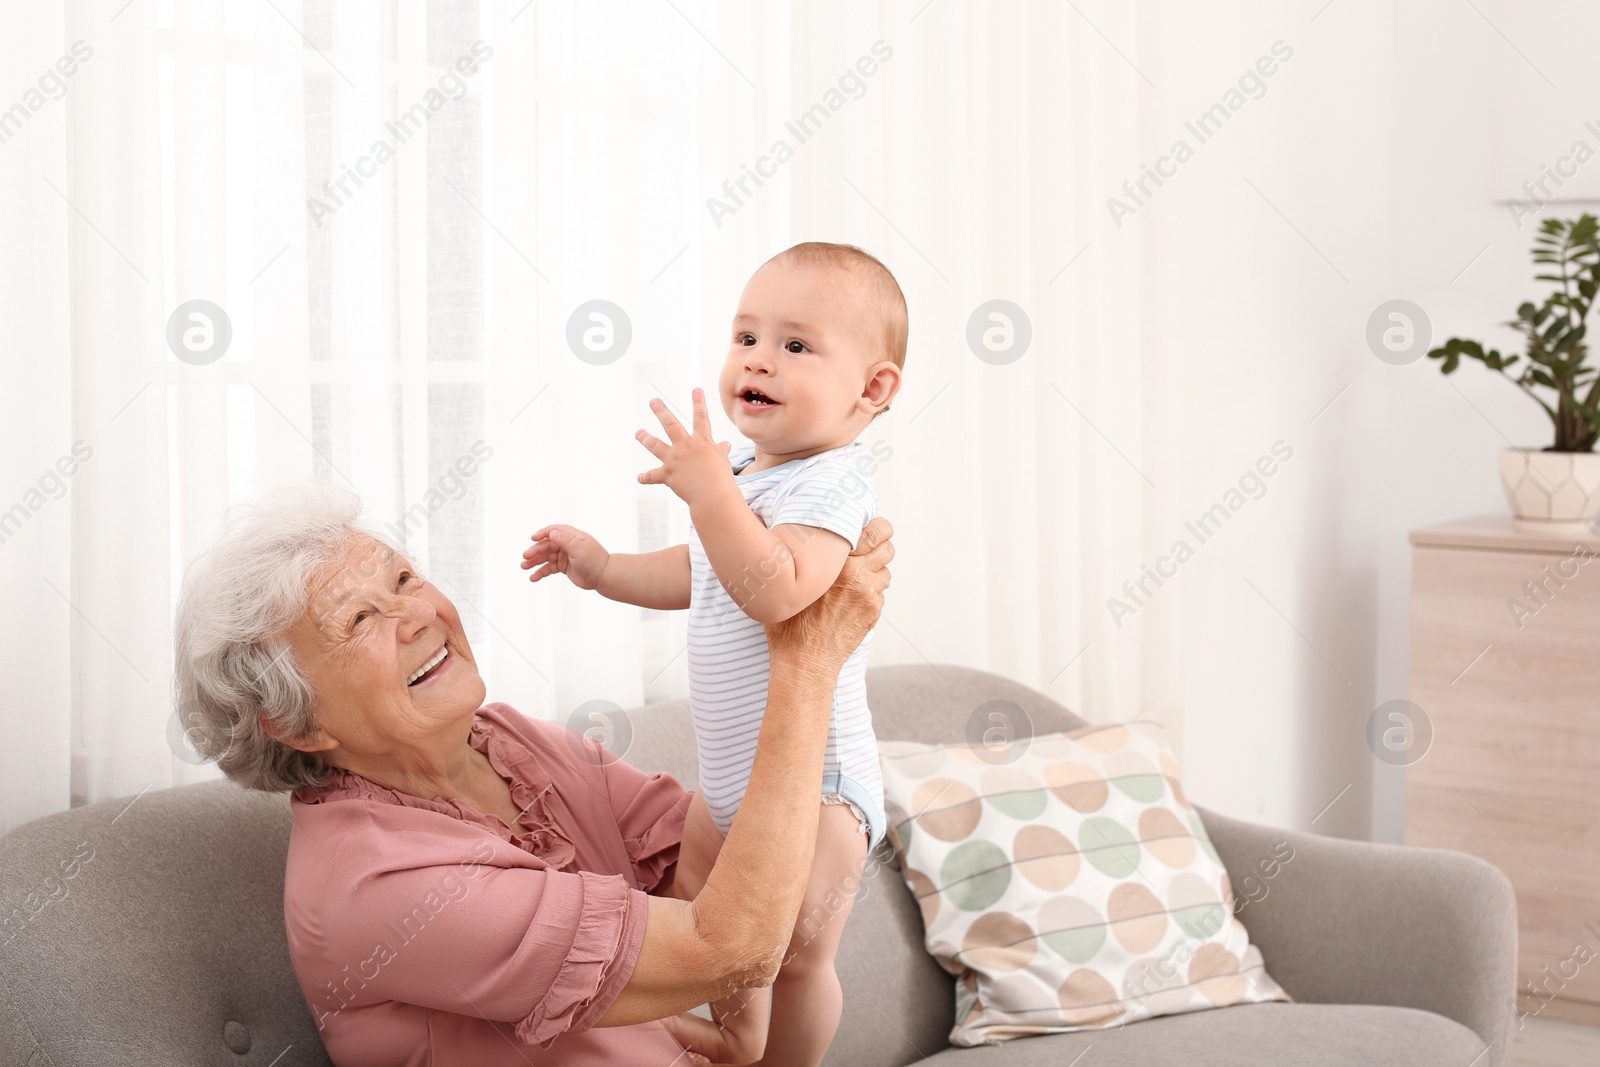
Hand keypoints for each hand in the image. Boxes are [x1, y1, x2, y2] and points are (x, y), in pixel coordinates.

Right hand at [522, 524, 609, 590]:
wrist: (604, 576)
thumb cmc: (594, 560)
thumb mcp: (579, 548)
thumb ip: (564, 540)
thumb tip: (551, 533)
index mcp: (572, 537)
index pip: (554, 531)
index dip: (542, 533)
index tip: (533, 538)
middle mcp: (567, 545)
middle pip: (547, 546)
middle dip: (535, 551)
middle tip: (525, 557)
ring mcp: (565, 556)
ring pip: (546, 557)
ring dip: (534, 562)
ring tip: (524, 567)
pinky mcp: (564, 567)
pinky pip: (549, 568)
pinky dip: (541, 572)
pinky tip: (533, 577)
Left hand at [636, 389, 734, 505]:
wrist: (712, 496)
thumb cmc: (722, 479)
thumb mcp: (723, 461)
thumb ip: (721, 451)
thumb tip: (725, 445)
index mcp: (702, 442)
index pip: (701, 417)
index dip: (699, 402)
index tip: (696, 389)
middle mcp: (685, 446)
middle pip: (670, 424)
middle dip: (661, 411)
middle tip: (653, 401)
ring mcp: (674, 460)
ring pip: (655, 445)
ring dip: (645, 438)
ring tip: (638, 432)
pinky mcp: (667, 475)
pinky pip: (652, 476)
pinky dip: (646, 477)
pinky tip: (639, 477)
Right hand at [764, 517, 892, 675]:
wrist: (804, 660)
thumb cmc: (789, 620)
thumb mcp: (788, 581)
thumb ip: (797, 554)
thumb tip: (777, 528)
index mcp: (839, 563)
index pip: (876, 532)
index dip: (877, 528)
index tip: (871, 529)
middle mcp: (858, 576)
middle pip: (887, 549)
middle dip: (880, 547)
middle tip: (865, 551)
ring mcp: (869, 596)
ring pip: (885, 571)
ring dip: (874, 571)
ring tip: (854, 578)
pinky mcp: (873, 612)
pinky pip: (879, 592)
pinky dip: (870, 592)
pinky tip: (850, 599)